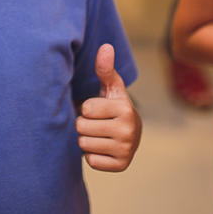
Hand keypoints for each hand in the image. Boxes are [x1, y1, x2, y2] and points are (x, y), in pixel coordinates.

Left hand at [76, 44, 140, 171]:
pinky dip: (92, 155)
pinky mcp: (120, 166)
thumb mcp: (111, 87)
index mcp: (125, 109)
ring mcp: (126, 150)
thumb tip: (105, 46)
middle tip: (97, 123)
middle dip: (84, 124)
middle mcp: (128, 131)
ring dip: (86, 139)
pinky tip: (102, 147)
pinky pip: (90, 161)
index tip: (98, 109)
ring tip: (99, 134)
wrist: (130, 133)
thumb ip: (105, 68)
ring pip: (84, 144)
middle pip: (82, 128)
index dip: (87, 108)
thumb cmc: (113, 106)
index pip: (86, 109)